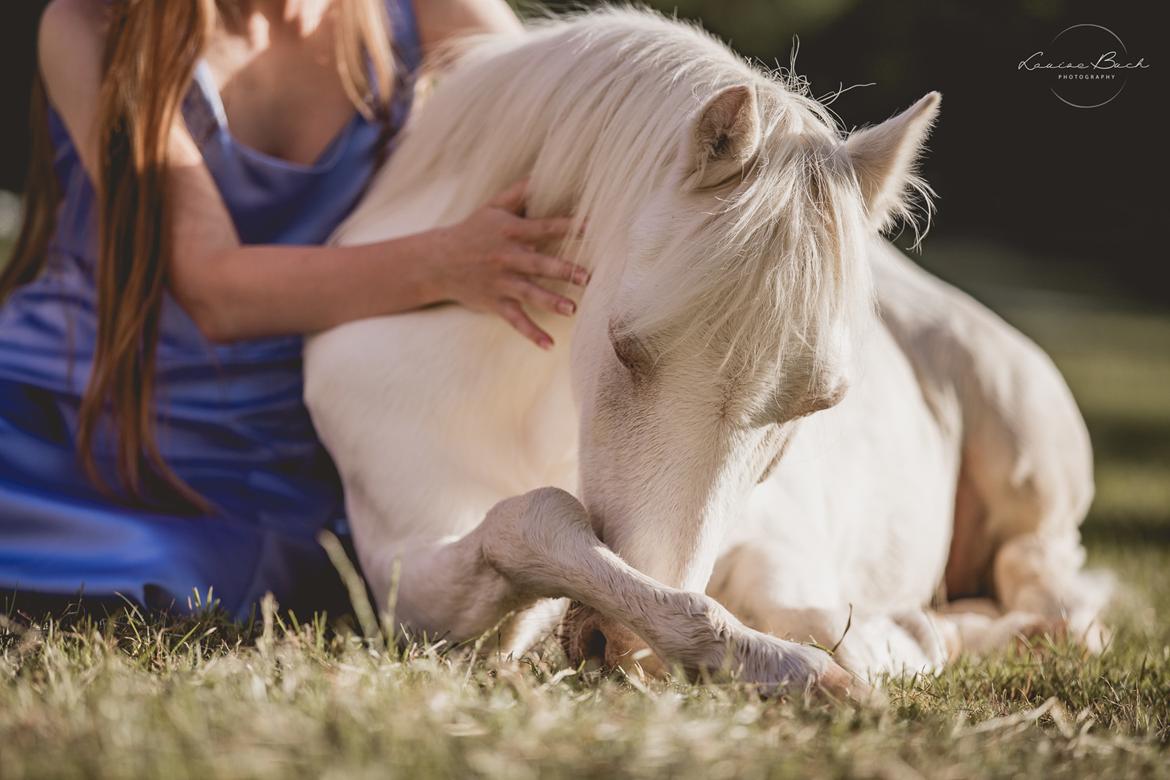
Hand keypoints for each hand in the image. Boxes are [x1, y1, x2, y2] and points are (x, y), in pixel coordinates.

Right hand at [429, 179, 587, 348]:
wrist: (437, 261)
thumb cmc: (472, 230)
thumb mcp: (493, 207)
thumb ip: (519, 192)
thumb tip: (543, 173)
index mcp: (510, 232)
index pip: (544, 228)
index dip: (567, 227)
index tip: (592, 226)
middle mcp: (507, 258)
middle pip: (539, 264)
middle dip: (563, 271)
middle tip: (587, 277)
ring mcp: (501, 282)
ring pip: (530, 294)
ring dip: (551, 302)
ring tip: (572, 310)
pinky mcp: (495, 302)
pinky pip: (516, 320)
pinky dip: (531, 334)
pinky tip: (549, 346)